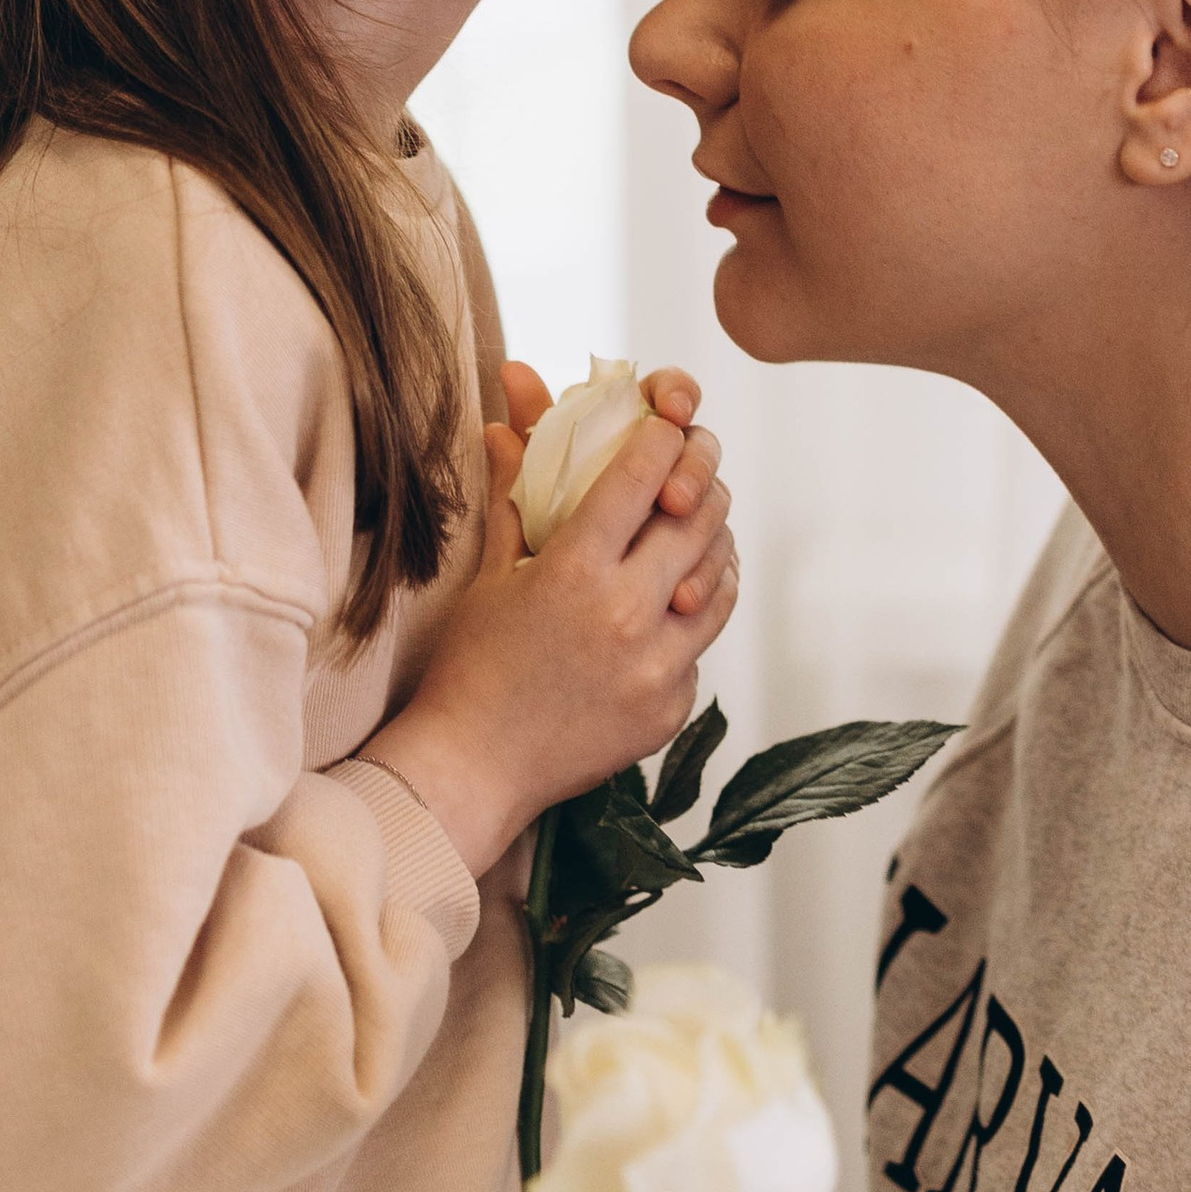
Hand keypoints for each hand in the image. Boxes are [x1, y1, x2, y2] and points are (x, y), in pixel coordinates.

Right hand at [361, 368, 734, 868]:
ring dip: (714, 546)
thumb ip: (516, 495)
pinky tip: (678, 602)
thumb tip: (505, 422)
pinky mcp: (672, 707)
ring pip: (720, 580)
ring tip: (698, 529)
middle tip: (692, 470)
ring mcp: (657, 667)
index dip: (661, 439)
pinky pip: (702, 643)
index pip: (641, 476)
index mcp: (575, 571)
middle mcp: (626, 614)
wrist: (473, 769)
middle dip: (701, 481)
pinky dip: (695, 614)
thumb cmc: (470, 667)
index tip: (664, 424)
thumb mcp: (490, 575)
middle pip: (697, 520)